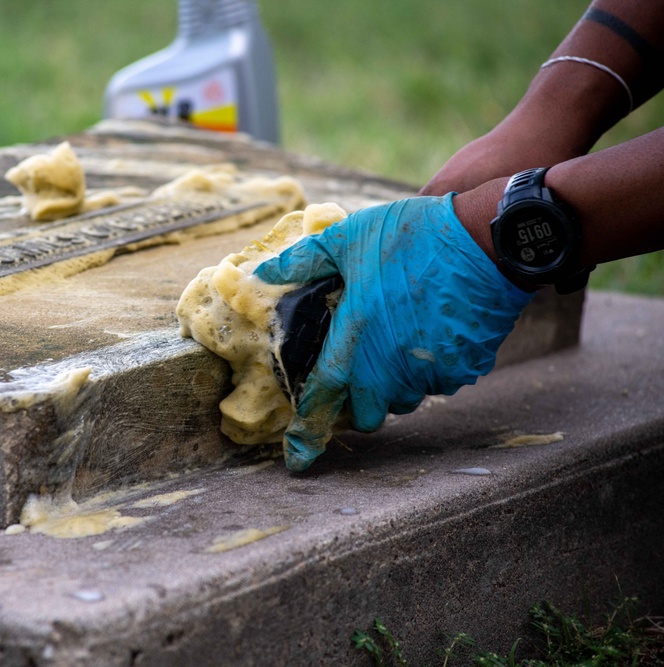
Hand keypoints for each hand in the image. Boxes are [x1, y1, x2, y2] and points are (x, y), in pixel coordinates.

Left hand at [255, 195, 533, 470]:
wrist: (488, 241)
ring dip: (392, 388)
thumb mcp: (347, 238)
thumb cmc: (413, 237)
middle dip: (355, 405)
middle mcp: (389, 370)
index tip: (296, 460)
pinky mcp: (463, 370)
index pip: (320, 401)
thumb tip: (260, 275)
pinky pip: (436, 385)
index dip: (305, 434)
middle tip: (356, 374)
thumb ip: (301, 262)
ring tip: (392, 348)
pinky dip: (427, 372)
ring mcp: (429, 374)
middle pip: (364, 415)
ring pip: (402, 402)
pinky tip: (428, 336)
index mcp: (353, 342)